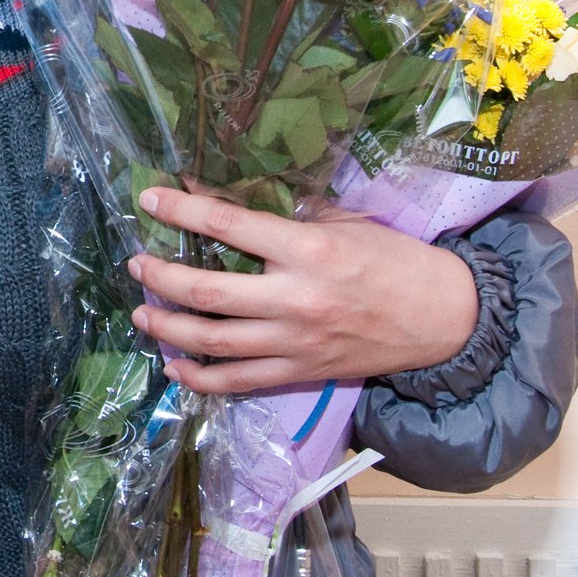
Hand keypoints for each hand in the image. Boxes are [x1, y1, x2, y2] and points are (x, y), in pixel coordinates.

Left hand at [128, 185, 476, 393]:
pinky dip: (200, 378)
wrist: (441, 317)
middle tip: (136, 264)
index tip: (151, 198)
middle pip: (209, 293)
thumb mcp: (342, 221)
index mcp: (308, 250)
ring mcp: (296, 342)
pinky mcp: (301, 373)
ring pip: (214, 342)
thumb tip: (222, 194)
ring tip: (141, 313)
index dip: (183, 209)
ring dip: (168, 327)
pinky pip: (238, 382)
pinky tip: (174, 366)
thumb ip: (283, 211)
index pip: (229, 225)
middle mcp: (296, 299)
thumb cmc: (392, 259)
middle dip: (161, 277)